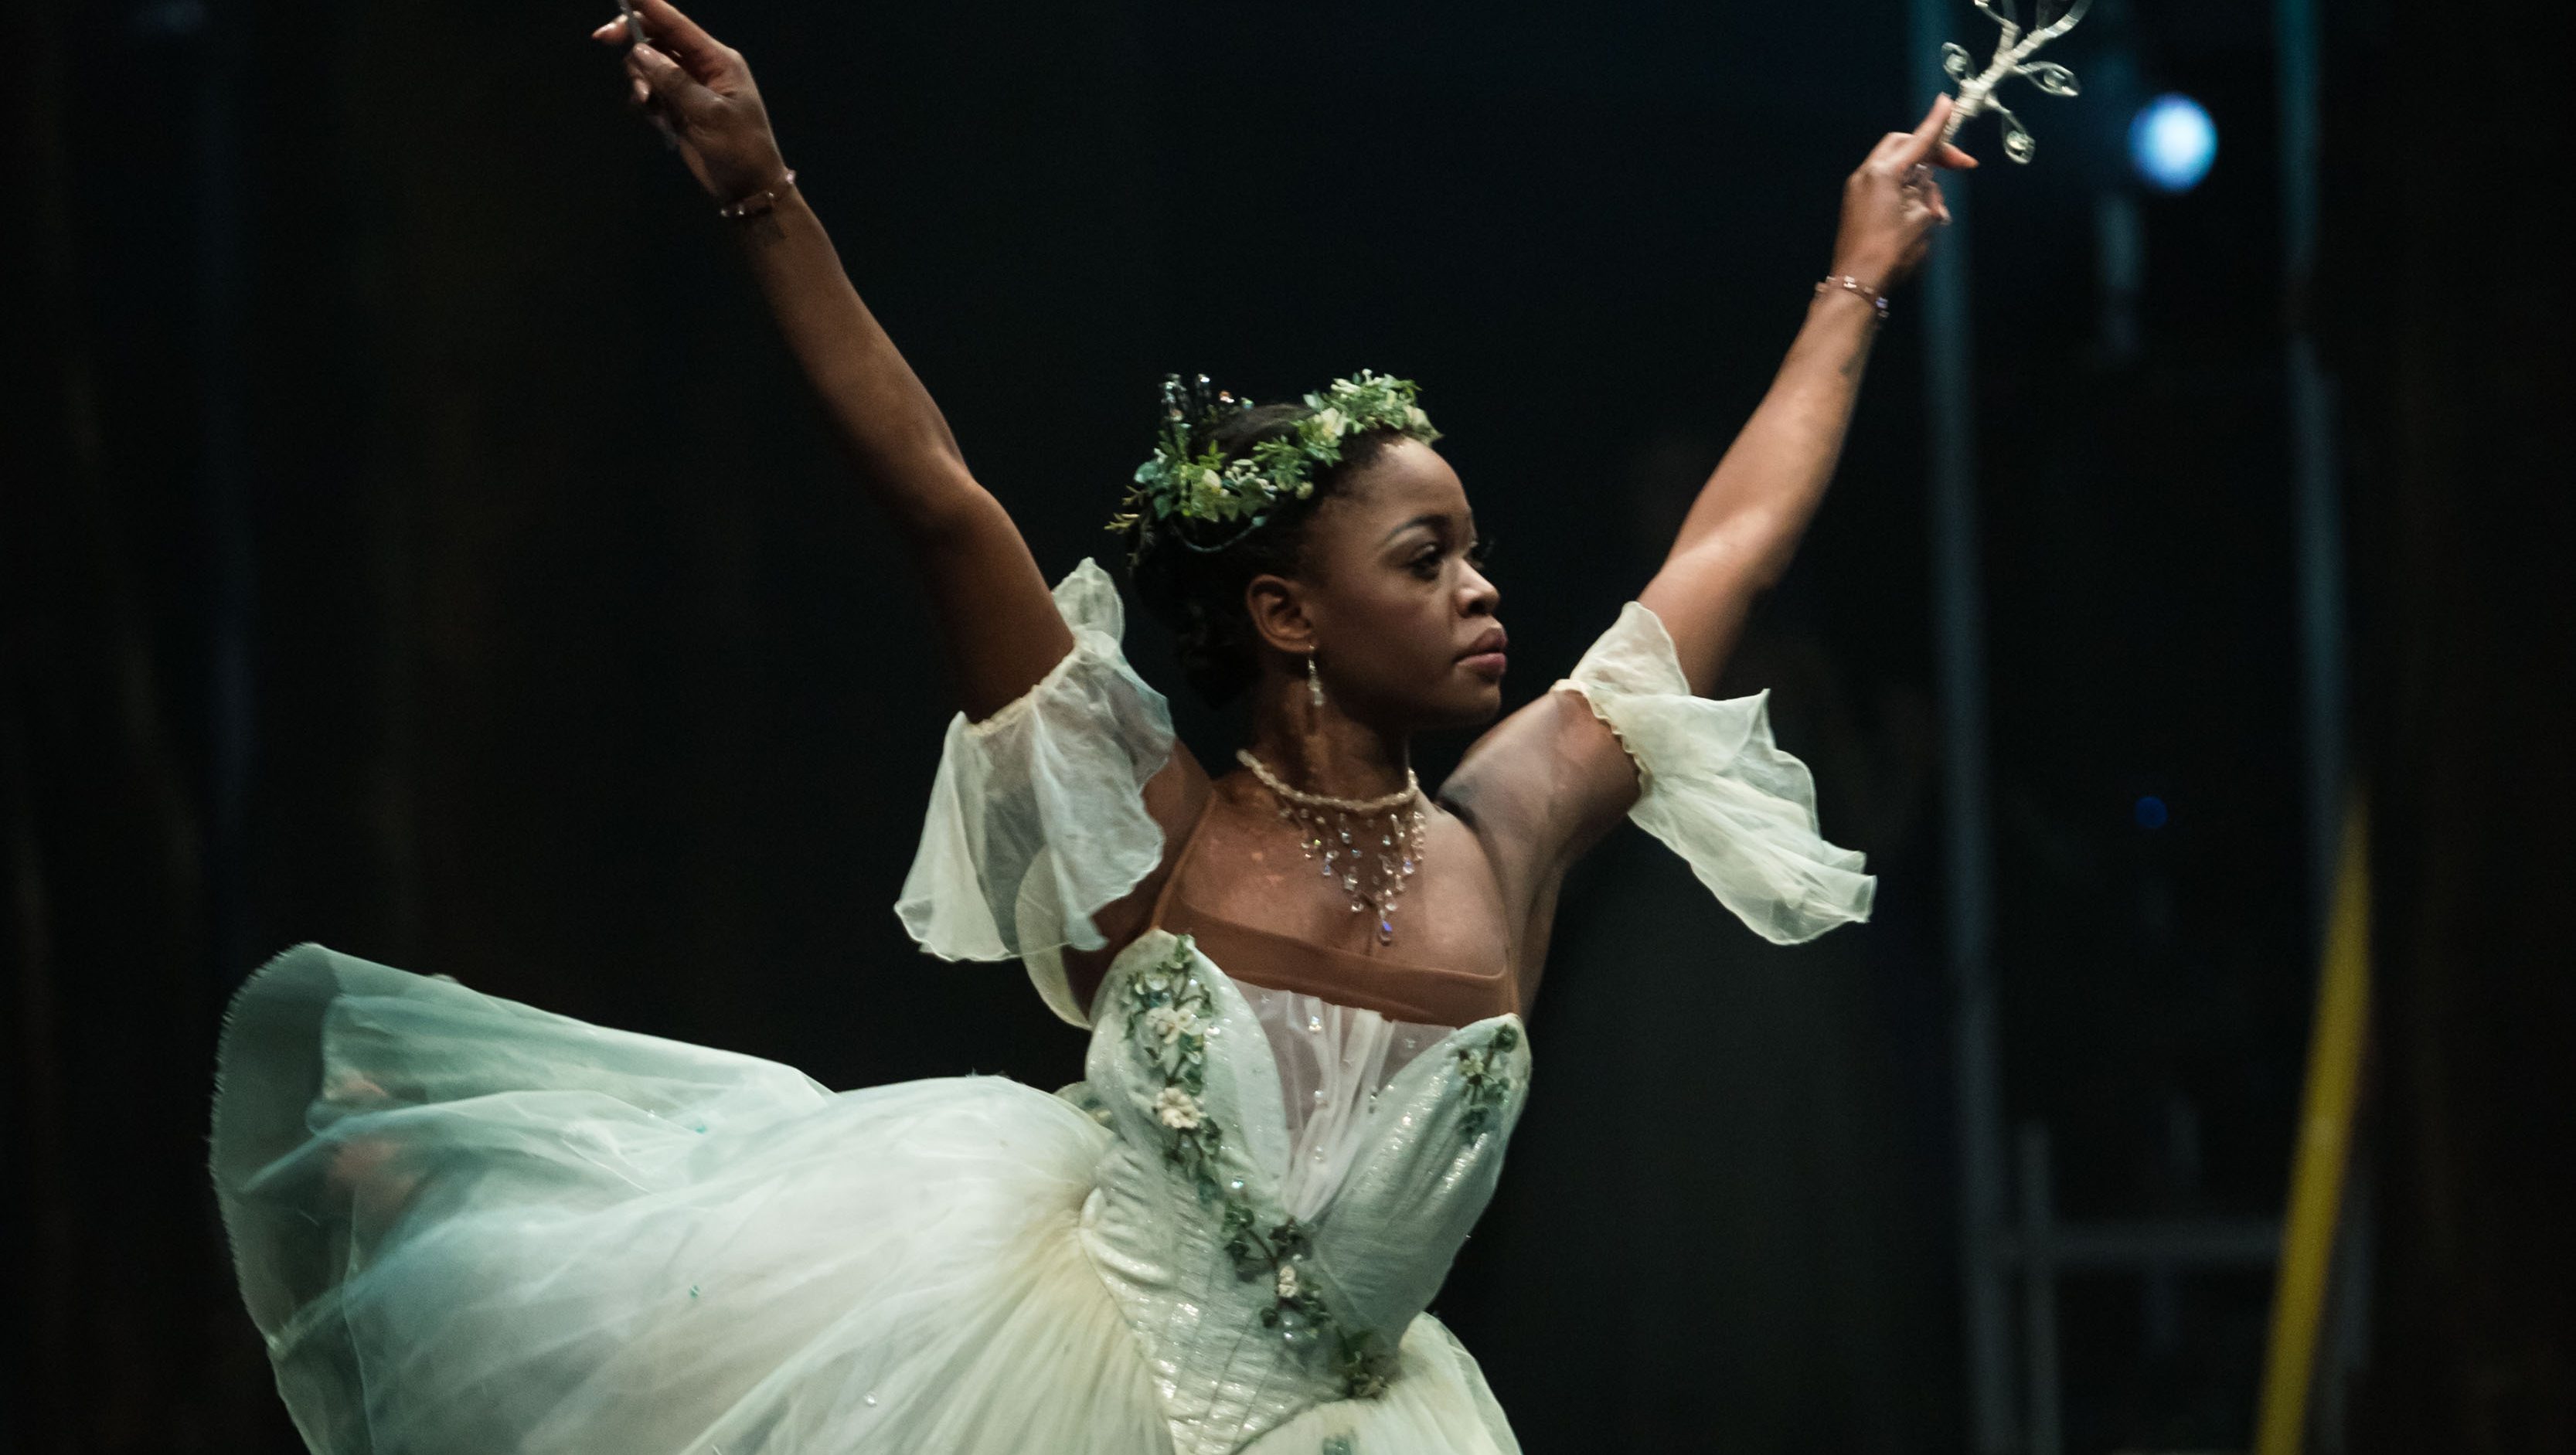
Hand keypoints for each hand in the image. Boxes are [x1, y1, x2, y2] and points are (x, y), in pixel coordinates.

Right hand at [591, 0, 788, 205]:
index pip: (676, 23)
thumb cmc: (740, 148)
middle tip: (603, 39)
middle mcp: (701, 67)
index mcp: (717, 60)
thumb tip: (641, 52)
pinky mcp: (676, 108)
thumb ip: (674, 81)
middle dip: (631, 40)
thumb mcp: (709, 113)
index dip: (647, 5)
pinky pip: (649, 92)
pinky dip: (644, 102)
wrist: (748, 188)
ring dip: (638, 80)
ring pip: (647, 66)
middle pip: (655, 39)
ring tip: (647, 104)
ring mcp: (687, 88)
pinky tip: (656, 121)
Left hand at [1828, 95, 1976, 293]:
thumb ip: (1926, 191)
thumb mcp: (1921, 219)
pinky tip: (1922, 217)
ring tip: (1937, 214)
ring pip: (1898, 169)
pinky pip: (1886, 186)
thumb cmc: (1891, 253)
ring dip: (1922, 185)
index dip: (1936, 123)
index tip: (1949, 103)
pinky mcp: (1856, 203)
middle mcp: (1866, 174)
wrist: (1856, 284)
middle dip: (1931, 155)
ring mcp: (1858, 189)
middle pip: (1904, 147)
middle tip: (1958, 167)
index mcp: (1883, 173)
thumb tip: (1924, 181)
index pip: (1917, 140)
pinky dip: (1906, 194)